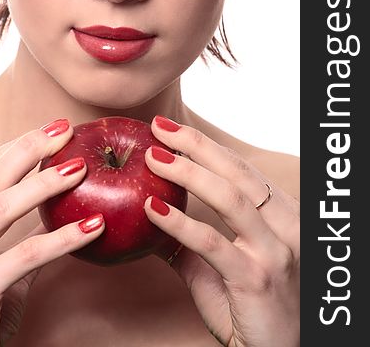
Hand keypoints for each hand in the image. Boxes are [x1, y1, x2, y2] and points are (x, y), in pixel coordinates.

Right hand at [0, 120, 104, 346]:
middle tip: (64, 130)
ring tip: (81, 168)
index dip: (14, 146)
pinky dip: (64, 238)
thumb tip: (53, 194)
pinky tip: (94, 226)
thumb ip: (8, 228)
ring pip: (3, 209)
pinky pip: (27, 254)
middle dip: (29, 149)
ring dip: (46, 184)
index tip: (48, 130)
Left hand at [143, 117, 299, 346]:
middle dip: (196, 145)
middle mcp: (284, 227)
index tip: (170, 130)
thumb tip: (152, 216)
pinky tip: (152, 208)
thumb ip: (192, 241)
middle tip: (159, 128)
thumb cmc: (252, 307)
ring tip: (153, 158)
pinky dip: (180, 223)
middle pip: (237, 173)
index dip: (205, 146)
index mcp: (280, 216)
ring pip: (230, 198)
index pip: (240, 170)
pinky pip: (213, 243)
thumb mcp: (224, 265)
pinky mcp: (256, 279)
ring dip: (188, 173)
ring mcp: (273, 252)